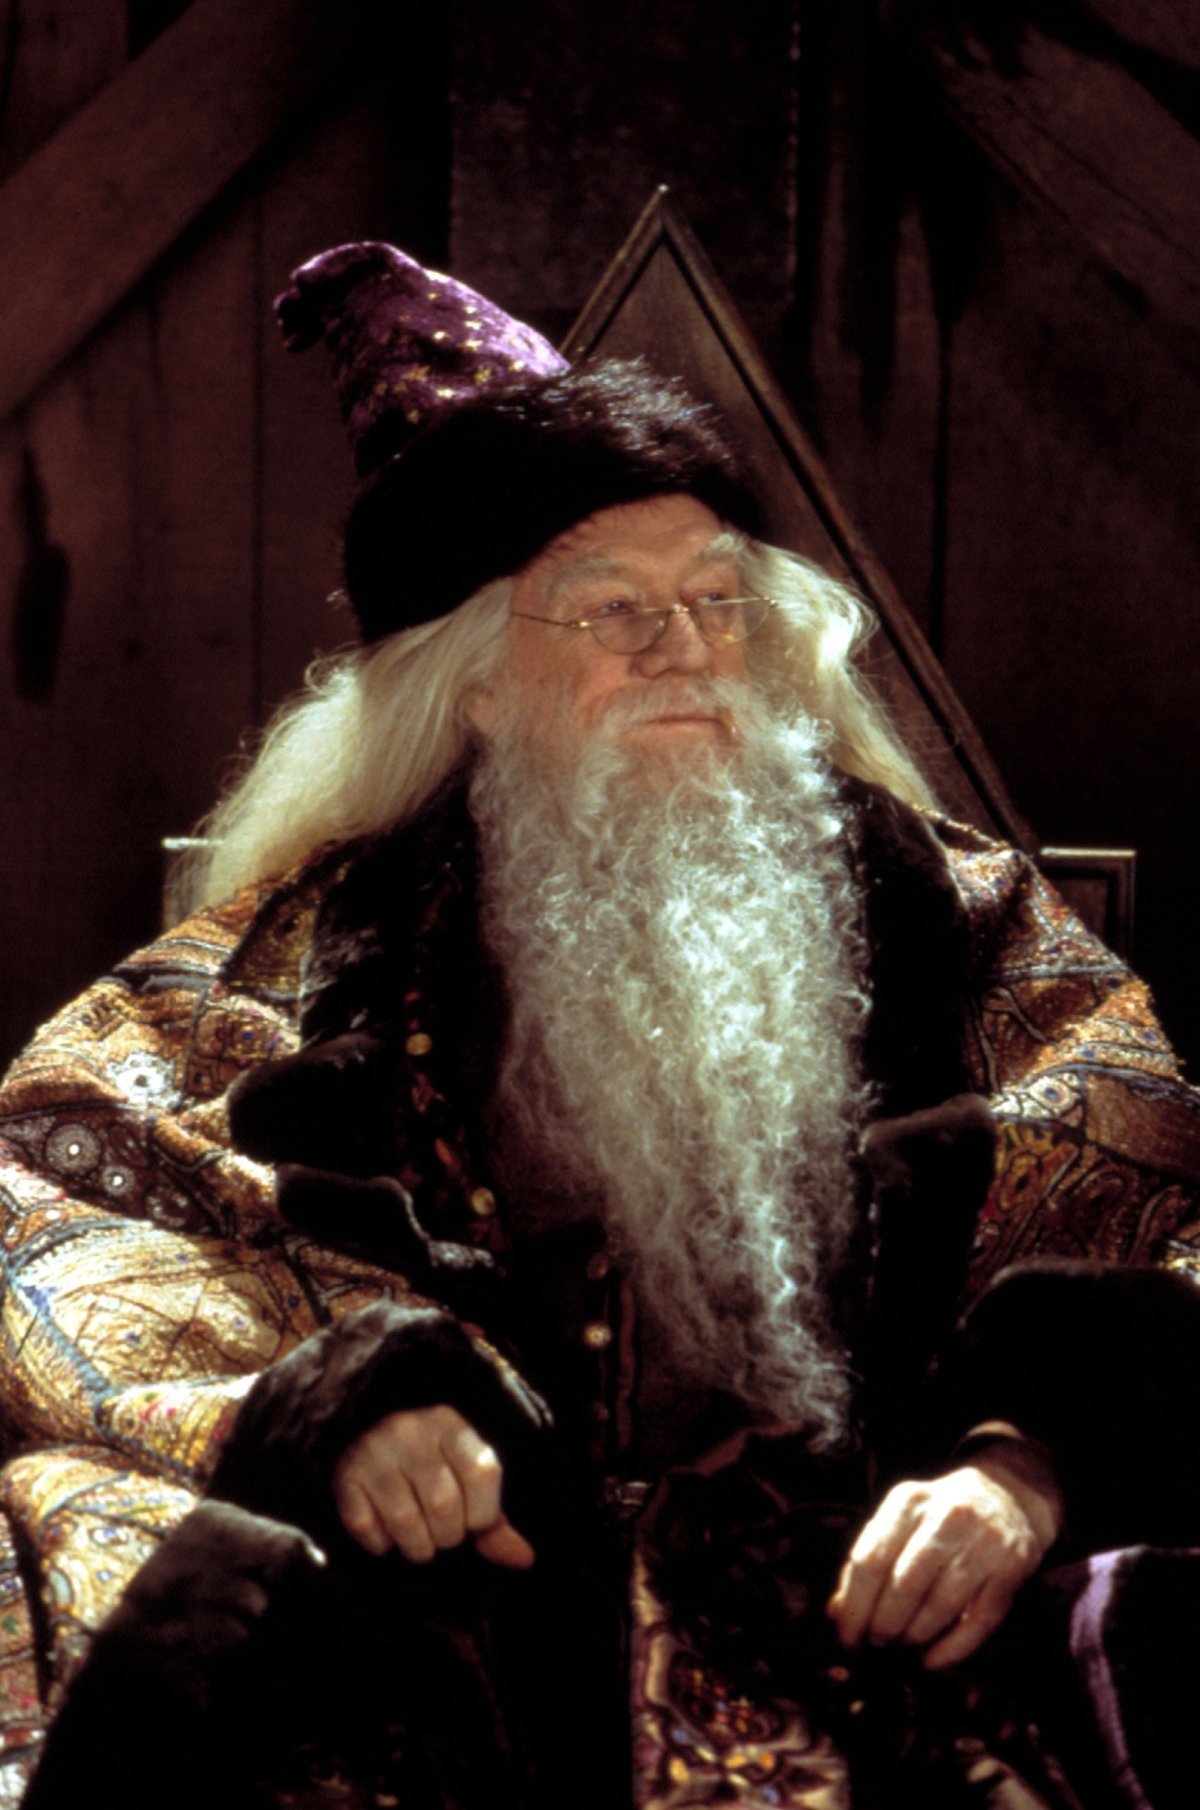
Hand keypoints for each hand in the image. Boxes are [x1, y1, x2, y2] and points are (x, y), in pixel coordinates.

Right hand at [334, 1403, 535, 1568]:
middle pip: (444, 1505)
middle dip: (447, 1536)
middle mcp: (410, 1431)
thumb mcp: (464, 1477)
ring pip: (406, 1523)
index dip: (483, 1514)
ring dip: (416, 1547)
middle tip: (440, 1533)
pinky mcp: (344, 1476)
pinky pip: (367, 1529)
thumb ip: (493, 1521)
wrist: (363, 1433)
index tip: (473, 1522)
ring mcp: (374, 1451)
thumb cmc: (428, 1464)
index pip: (483, 1474)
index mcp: (449, 1424)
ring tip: (417, 1540)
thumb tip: (525, 1560)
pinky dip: (380, 1543)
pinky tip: (384, 1530)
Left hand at [827, 1444, 1061, 1669]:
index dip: (855, 1606)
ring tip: (903, 1647)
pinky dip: (952, 1649)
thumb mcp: (900, 1521)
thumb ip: (868, 1561)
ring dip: (915, 1636)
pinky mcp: (1012, 1569)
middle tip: (877, 1644)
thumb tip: (837, 1612)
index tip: (847, 1638)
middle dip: (885, 1625)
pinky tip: (933, 1660)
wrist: (1008, 1494)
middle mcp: (947, 1516)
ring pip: (941, 1605)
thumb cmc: (938, 1515)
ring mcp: (984, 1542)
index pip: (870, 1559)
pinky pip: (980, 1621)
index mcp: (908, 1501)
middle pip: (904, 1585)